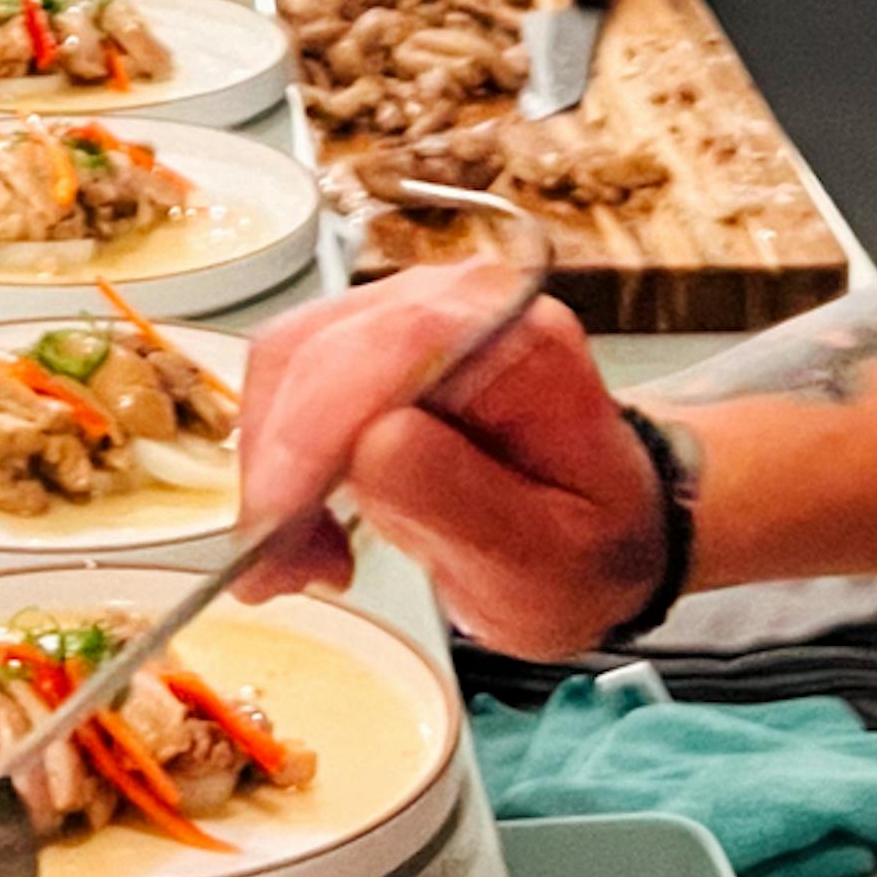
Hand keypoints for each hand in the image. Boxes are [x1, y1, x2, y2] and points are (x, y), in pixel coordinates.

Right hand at [232, 272, 666, 659]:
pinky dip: (278, 461)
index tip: (280, 522)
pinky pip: (292, 383)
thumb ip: (464, 500)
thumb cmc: (587, 547)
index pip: (396, 344)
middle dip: (281, 464)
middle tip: (278, 574)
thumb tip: (372, 444)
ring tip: (299, 565)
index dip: (318, 427)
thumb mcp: (548, 562)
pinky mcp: (370, 343)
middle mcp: (460, 302)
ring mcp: (408, 313)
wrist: (605, 528)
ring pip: (289, 363)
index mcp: (522, 339)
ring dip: (271, 468)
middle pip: (322, 349)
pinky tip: (304, 529)